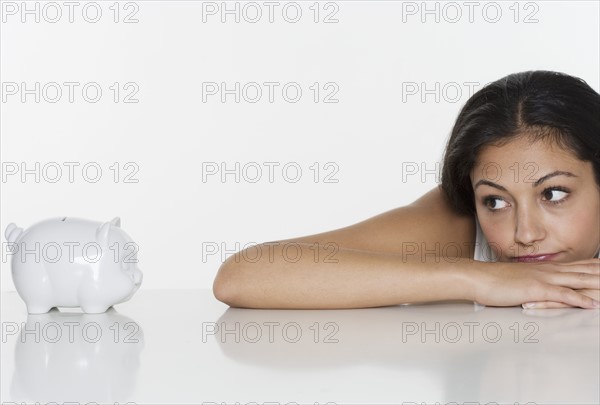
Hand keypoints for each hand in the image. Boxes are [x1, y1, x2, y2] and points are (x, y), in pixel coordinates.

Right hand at [470, 258, 599, 308]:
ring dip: (597, 284)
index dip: (594, 266)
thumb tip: (537, 286)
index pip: (576, 265)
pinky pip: (562, 295)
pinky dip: (579, 300)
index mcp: (543, 268)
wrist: (477, 277)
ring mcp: (542, 279)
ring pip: (578, 280)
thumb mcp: (516, 279)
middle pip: (583, 270)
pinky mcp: (535, 289)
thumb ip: (531, 281)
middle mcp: (547, 270)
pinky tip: (590, 304)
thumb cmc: (492, 280)